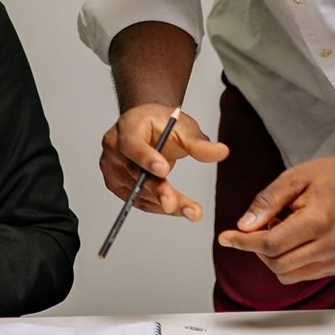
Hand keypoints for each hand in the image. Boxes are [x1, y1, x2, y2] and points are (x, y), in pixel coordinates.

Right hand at [98, 104, 226, 221]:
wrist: (146, 127)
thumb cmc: (160, 124)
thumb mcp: (183, 127)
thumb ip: (199, 143)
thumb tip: (221, 152)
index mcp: (128, 126)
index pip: (132, 143)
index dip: (146, 157)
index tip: (163, 170)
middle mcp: (115, 147)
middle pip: (135, 173)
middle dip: (158, 190)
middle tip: (173, 204)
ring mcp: (112, 168)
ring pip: (139, 192)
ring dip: (165, 203)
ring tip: (191, 210)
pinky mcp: (116, 185)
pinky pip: (138, 200)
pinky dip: (158, 205)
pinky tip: (177, 208)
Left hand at [216, 152, 334, 282]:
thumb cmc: (330, 177)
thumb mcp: (292, 178)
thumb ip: (266, 202)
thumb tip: (244, 226)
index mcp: (319, 221)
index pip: (271, 244)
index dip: (243, 242)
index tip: (225, 237)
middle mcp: (331, 245)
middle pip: (276, 263)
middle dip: (258, 248)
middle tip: (261, 224)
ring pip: (286, 274)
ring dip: (273, 256)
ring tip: (282, 228)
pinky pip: (300, 275)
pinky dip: (288, 261)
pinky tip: (294, 239)